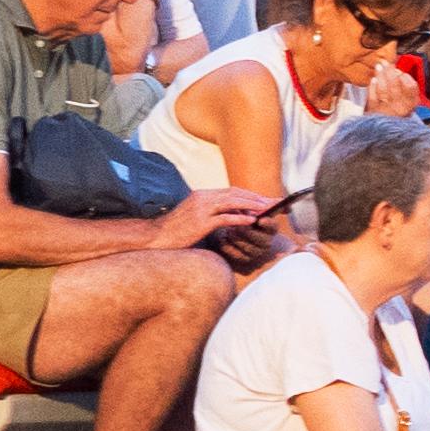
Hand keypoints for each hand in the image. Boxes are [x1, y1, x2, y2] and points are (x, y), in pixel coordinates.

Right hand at [156, 191, 281, 253]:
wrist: (154, 238)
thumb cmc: (175, 232)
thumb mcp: (195, 218)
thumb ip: (212, 214)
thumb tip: (231, 216)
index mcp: (202, 195)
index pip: (232, 191)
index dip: (250, 195)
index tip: (266, 200)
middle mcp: (203, 197)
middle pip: (236, 193)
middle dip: (257, 198)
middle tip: (275, 203)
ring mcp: (201, 209)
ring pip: (233, 202)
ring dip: (253, 205)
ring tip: (269, 210)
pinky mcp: (200, 222)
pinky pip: (225, 217)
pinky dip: (241, 217)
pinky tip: (253, 220)